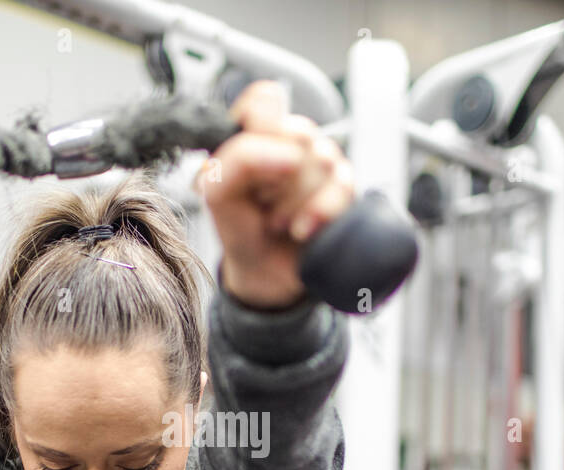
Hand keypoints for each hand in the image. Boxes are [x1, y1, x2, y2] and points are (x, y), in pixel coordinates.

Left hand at [195, 81, 354, 310]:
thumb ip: (239, 159)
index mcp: (256, 133)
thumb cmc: (241, 229)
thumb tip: (289, 154)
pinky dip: (317, 213)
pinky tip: (302, 229)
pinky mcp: (345, 187)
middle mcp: (291, 141)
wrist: (265, 276)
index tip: (251, 167)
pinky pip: (342, 186)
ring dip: (293, 202)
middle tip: (262, 201)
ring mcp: (322, 162)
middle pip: (297, 131)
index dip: (262, 129)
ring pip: (321, 159)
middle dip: (275, 179)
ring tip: (279, 220)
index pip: (266, 98)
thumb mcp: (218, 192)